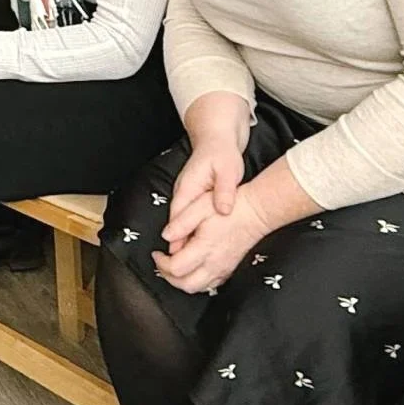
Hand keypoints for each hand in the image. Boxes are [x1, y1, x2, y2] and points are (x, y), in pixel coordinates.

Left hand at [151, 183, 272, 293]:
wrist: (257, 212)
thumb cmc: (233, 207)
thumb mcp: (200, 207)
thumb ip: (180, 222)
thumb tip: (166, 236)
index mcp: (204, 248)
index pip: (176, 268)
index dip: (161, 263)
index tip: (157, 253)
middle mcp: (214, 263)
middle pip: (186, 285)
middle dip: (168, 277)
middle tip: (161, 264)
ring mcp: (223, 268)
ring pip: (198, 288)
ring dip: (182, 281)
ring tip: (174, 267)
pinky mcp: (229, 268)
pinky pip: (211, 284)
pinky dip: (197, 281)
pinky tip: (192, 269)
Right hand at [164, 93, 251, 251]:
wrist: (215, 138)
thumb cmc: (221, 153)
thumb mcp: (228, 170)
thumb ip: (224, 190)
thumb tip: (223, 209)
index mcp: (188, 188)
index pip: (178, 217)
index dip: (178, 238)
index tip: (178, 256)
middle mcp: (183, 193)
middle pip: (175, 224)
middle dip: (176, 245)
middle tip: (180, 267)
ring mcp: (185, 195)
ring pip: (179, 222)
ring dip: (181, 240)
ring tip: (185, 262)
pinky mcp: (191, 197)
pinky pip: (186, 218)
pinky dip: (188, 232)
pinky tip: (195, 244)